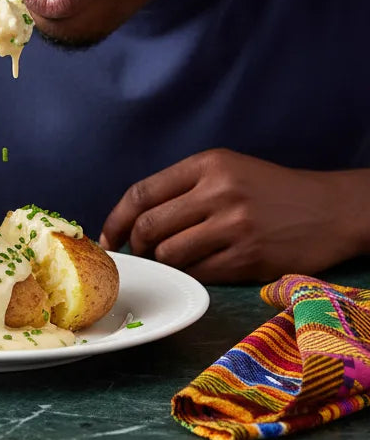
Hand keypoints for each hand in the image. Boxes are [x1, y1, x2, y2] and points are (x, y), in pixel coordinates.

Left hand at [99, 149, 369, 282]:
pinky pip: (198, 272)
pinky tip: (198, 267)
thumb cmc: (270, 190)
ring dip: (163, 262)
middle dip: (137, 245)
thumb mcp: (226, 170)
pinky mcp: (249, 258)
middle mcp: (218, 192)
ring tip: (172, 260)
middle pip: (149, 226)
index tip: (108, 237)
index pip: (142, 192)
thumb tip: (133, 219)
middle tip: (141, 253)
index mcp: (207, 165)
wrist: (330, 210)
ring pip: (170, 253)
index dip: (117, 219)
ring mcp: (234, 226)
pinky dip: (190, 274)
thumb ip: (182, 187)